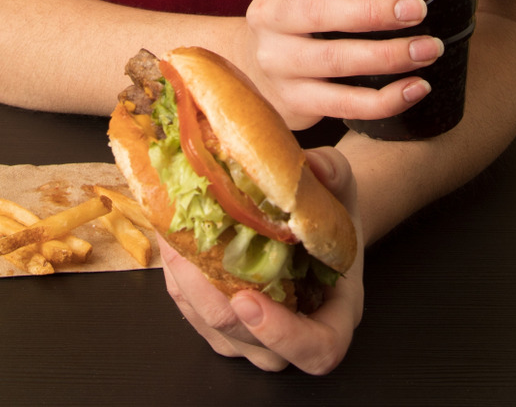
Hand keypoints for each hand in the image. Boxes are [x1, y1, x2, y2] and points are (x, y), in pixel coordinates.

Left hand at [160, 146, 363, 373]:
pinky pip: (194, 316)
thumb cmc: (331, 216)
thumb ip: (333, 173)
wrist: (312, 226)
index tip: (248, 300)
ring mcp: (256, 339)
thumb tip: (312, 165)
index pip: (317, 350)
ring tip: (174, 237)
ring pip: (213, 330)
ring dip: (187, 286)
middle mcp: (294, 338)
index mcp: (335, 314)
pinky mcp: (224, 328)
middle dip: (210, 296)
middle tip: (188, 250)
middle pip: (249, 341)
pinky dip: (179, 282)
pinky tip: (173, 243)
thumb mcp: (341, 186)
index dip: (282, 335)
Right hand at [245, 0, 442, 129]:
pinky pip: (343, 103)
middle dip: (373, 12)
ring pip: (333, 60)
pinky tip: (415, 88)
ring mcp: (278, 64)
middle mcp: (269, 21)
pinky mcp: (295, 100)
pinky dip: (384, 99)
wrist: (258, 75)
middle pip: (319, 14)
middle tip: (416, 11)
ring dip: (387, 55)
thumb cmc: (297, 24)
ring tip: (428, 49)